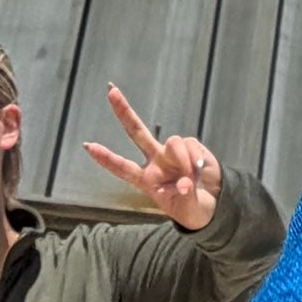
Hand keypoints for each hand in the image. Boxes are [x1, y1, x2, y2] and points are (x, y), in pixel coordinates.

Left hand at [85, 84, 220, 227]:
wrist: (214, 202)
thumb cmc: (192, 208)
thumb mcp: (187, 210)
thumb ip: (184, 196)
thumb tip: (184, 183)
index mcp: (147, 181)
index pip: (123, 168)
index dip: (106, 159)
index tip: (87, 146)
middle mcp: (156, 162)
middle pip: (137, 132)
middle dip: (124, 111)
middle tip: (111, 91)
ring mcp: (172, 153)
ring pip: (173, 142)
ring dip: (183, 160)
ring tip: (191, 177)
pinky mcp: (190, 146)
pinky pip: (190, 144)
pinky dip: (195, 158)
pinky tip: (199, 170)